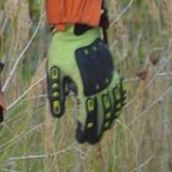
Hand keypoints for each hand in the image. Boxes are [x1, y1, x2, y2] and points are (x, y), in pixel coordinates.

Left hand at [46, 21, 126, 143]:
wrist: (77, 29)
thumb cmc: (62, 50)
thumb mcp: (54, 71)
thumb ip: (56, 94)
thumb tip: (58, 116)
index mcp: (85, 86)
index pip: (87, 113)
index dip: (85, 128)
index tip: (81, 140)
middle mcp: (100, 84)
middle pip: (101, 112)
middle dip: (96, 129)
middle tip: (91, 142)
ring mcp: (109, 78)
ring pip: (112, 104)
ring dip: (107, 119)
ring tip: (102, 131)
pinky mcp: (112, 71)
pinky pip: (118, 92)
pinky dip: (117, 104)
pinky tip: (114, 112)